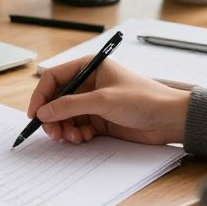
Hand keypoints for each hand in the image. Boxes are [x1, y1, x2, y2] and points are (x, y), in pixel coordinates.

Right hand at [27, 57, 189, 145]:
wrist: (171, 120)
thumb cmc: (145, 99)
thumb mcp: (103, 100)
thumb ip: (70, 106)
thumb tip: (43, 112)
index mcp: (89, 68)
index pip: (53, 78)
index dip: (41, 96)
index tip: (35, 114)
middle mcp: (88, 84)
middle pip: (56, 100)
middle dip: (52, 117)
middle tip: (53, 133)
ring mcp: (93, 102)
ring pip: (65, 116)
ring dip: (64, 128)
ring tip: (71, 137)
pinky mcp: (99, 119)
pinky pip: (77, 126)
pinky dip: (76, 134)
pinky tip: (83, 138)